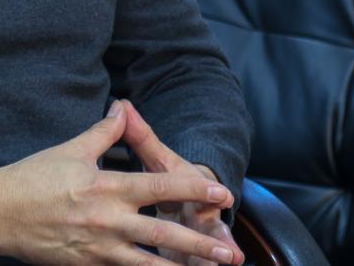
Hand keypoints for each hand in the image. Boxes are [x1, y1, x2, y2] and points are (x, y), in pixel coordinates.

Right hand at [0, 101, 241, 264]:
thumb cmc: (33, 177)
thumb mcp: (72, 149)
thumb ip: (105, 131)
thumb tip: (123, 107)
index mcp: (107, 186)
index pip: (161, 185)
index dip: (195, 189)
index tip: (222, 193)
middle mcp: (107, 219)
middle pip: (163, 232)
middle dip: (199, 243)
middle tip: (228, 251)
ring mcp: (97, 248)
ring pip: (147, 264)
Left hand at [119, 100, 243, 265]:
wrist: (194, 199)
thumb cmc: (172, 179)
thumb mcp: (159, 159)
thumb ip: (141, 137)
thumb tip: (122, 104)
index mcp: (190, 192)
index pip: (200, 190)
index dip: (211, 193)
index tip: (226, 196)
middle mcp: (198, 218)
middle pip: (210, 230)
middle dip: (219, 241)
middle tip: (232, 254)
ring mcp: (197, 242)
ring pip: (203, 255)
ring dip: (209, 262)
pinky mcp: (188, 259)